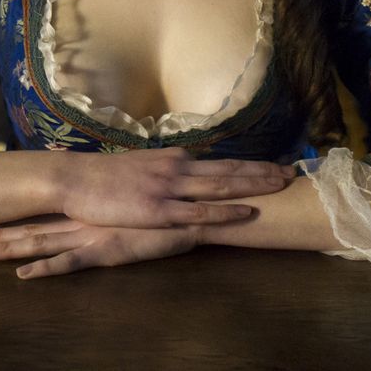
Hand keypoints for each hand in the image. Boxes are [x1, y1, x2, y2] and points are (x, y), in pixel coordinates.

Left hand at [0, 215, 201, 278]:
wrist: (185, 209)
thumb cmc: (161, 204)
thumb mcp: (131, 199)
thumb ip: (114, 201)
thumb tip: (101, 199)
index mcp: (86, 207)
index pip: (42, 212)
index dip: (14, 217)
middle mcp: (81, 219)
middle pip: (33, 228)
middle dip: (0, 235)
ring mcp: (90, 235)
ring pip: (41, 243)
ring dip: (10, 249)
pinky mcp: (105, 252)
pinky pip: (69, 264)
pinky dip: (45, 270)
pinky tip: (24, 277)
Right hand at [55, 147, 293, 227]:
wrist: (77, 179)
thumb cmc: (108, 176)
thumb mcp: (145, 165)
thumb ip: (169, 169)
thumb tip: (189, 170)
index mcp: (176, 158)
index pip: (223, 161)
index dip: (252, 165)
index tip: (277, 165)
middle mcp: (179, 168)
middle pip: (230, 170)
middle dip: (263, 172)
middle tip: (292, 173)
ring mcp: (170, 188)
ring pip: (221, 186)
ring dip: (253, 186)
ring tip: (280, 186)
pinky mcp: (158, 209)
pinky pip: (199, 212)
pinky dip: (225, 212)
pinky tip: (246, 212)